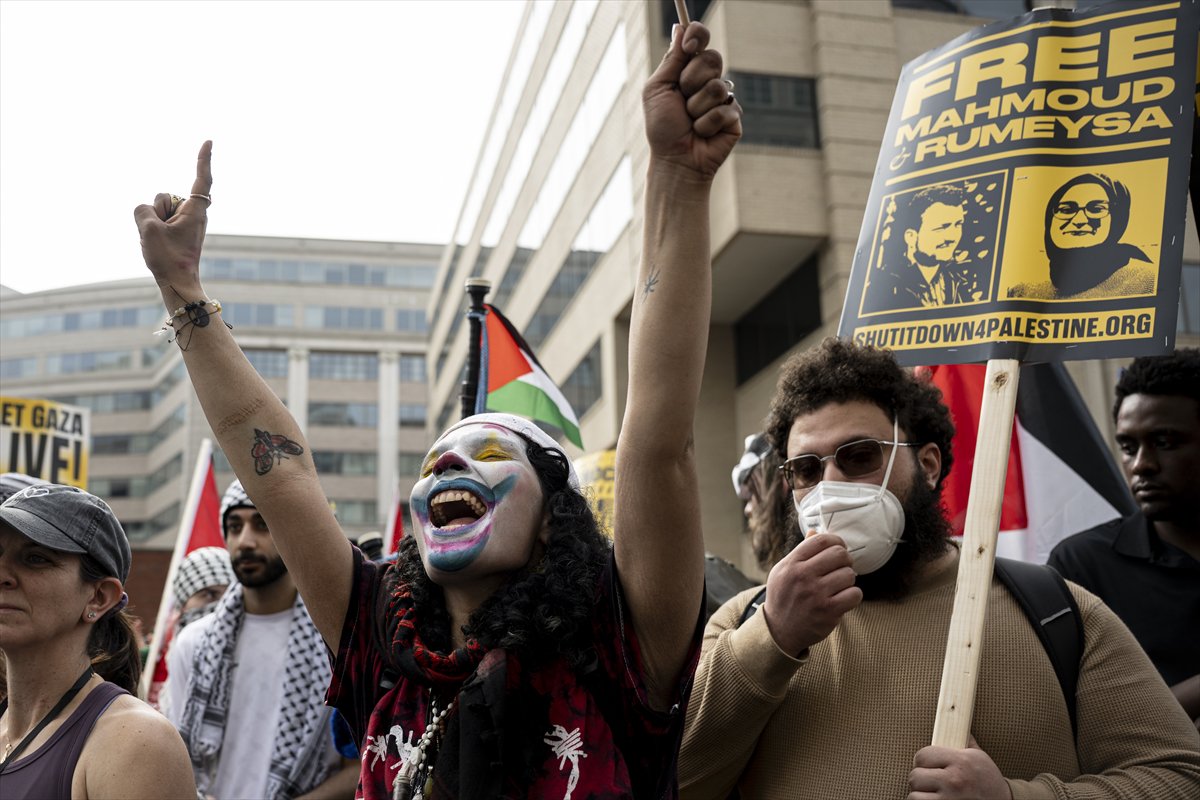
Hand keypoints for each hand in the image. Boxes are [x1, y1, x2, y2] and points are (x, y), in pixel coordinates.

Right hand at [133, 141, 212, 291]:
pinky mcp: (176, 229)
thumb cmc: (169, 259)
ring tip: (163, 242)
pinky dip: (152, 228)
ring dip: (153, 222)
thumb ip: (143, 210)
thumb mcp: (148, 230)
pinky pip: (155, 219)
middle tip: (165, 236)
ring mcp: (184, 221)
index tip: (209, 141)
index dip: (204, 159)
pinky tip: (159, 244)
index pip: (202, 179)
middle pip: (164, 196)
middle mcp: (193, 213)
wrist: (177, 284)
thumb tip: (146, 210)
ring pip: (157, 208)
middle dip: (156, 211)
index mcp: (196, 211)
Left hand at [642, 22, 740, 178]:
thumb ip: (671, 60)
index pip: (700, 39)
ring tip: (690, 121)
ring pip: (718, 87)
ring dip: (696, 108)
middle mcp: (708, 79)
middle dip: (691, 80)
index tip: (690, 44)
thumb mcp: (657, 89)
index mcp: (688, 69)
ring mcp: (723, 98)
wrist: (675, 160)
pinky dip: (707, 124)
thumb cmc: (662, 128)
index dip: (698, 34)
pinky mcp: (734, 117)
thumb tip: (679, 27)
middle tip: (682, 98)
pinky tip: (702, 133)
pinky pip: (724, 110)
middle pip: (712, 58)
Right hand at [761, 532, 860, 655]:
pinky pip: (854, 594)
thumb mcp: (783, 571)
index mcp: (792, 564)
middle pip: (839, 554)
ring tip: (840, 585)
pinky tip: (843, 598)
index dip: (836, 541)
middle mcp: (803, 576)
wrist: (778, 631)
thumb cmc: (783, 597)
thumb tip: (816, 532)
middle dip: (845, 559)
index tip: (838, 548)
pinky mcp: (828, 611)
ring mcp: (816, 594)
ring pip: (849, 574)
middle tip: (842, 567)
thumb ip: (801, 552)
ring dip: (848, 579)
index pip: (821, 540)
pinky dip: (853, 595)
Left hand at [908, 737, 1010, 799]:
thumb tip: (958, 724)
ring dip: (920, 794)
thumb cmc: (989, 782)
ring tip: (931, 793)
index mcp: (960, 762)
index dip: (922, 760)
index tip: (927, 764)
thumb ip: (965, 742)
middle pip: (915, 776)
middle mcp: (953, 781)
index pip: (923, 755)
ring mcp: (949, 799)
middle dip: (920, 778)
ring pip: (915, 795)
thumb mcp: (979, 757)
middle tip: (929, 781)